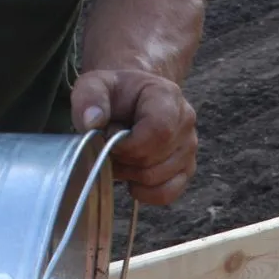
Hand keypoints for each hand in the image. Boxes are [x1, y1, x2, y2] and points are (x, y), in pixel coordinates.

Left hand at [70, 69, 197, 205]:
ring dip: (130, 175)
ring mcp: (188, 149)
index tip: (110, 141)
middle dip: (125, 160)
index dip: (130, 145)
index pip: (159, 131)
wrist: (132, 99)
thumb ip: (90, 97)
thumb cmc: (114, 93)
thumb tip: (92, 122)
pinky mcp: (186, 170)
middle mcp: (185, 123)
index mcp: (167, 97)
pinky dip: (144, 192)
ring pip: (157, 179)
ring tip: (121, 157)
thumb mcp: (95, 84)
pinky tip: (132, 177)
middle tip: (111, 147)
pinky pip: (166, 194)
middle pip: (154, 159)